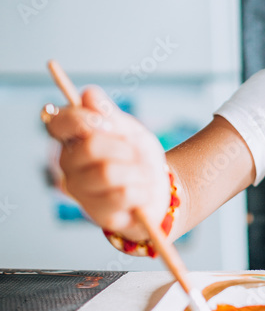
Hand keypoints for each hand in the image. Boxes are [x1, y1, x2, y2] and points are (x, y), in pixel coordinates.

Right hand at [42, 86, 170, 240]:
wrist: (161, 188)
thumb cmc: (138, 157)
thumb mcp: (128, 129)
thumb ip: (108, 113)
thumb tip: (88, 95)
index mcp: (72, 140)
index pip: (57, 122)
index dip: (82, 119)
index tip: (108, 123)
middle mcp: (69, 166)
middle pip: (90, 146)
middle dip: (124, 147)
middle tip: (134, 154)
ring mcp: (82, 192)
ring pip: (108, 172)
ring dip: (137, 170)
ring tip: (141, 175)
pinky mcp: (99, 215)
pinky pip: (124, 195)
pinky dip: (142, 190)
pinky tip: (142, 193)